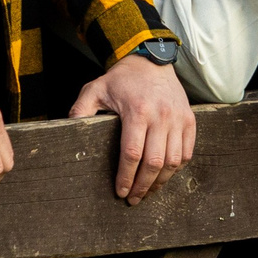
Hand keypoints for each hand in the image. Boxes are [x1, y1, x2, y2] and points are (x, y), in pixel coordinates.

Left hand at [67, 55, 195, 204]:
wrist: (151, 59)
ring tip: (148, 192)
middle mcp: (161, 116)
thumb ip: (81, 110)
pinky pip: (187, 152)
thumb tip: (68, 131)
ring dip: (160, 182)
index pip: (132, 154)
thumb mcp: (95, 89)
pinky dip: (176, 168)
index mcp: (137, 111)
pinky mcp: (189, 119)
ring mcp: (178, 118)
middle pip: (154, 163)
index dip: (126, 177)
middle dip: (142, 186)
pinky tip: (164, 175)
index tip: (120, 191)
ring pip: (173, 161)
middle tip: (133, 199)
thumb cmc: (122, 78)